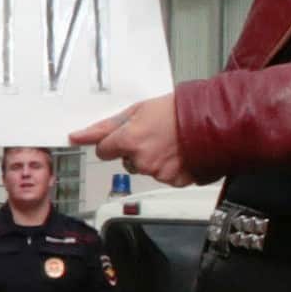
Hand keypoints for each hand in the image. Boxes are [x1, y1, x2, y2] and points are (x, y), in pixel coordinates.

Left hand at [72, 93, 192, 185]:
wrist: (211, 122)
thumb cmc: (177, 112)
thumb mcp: (137, 110)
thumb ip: (106, 127)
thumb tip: (79, 136)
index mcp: (129, 141)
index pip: (103, 151)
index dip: (112, 142)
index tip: (122, 137)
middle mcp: (141, 160)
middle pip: (126, 160)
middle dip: (135, 150)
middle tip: (153, 134)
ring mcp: (159, 173)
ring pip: (145, 168)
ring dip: (152, 159)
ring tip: (169, 142)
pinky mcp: (174, 181)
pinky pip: (163, 176)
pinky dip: (169, 168)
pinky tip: (178, 154)